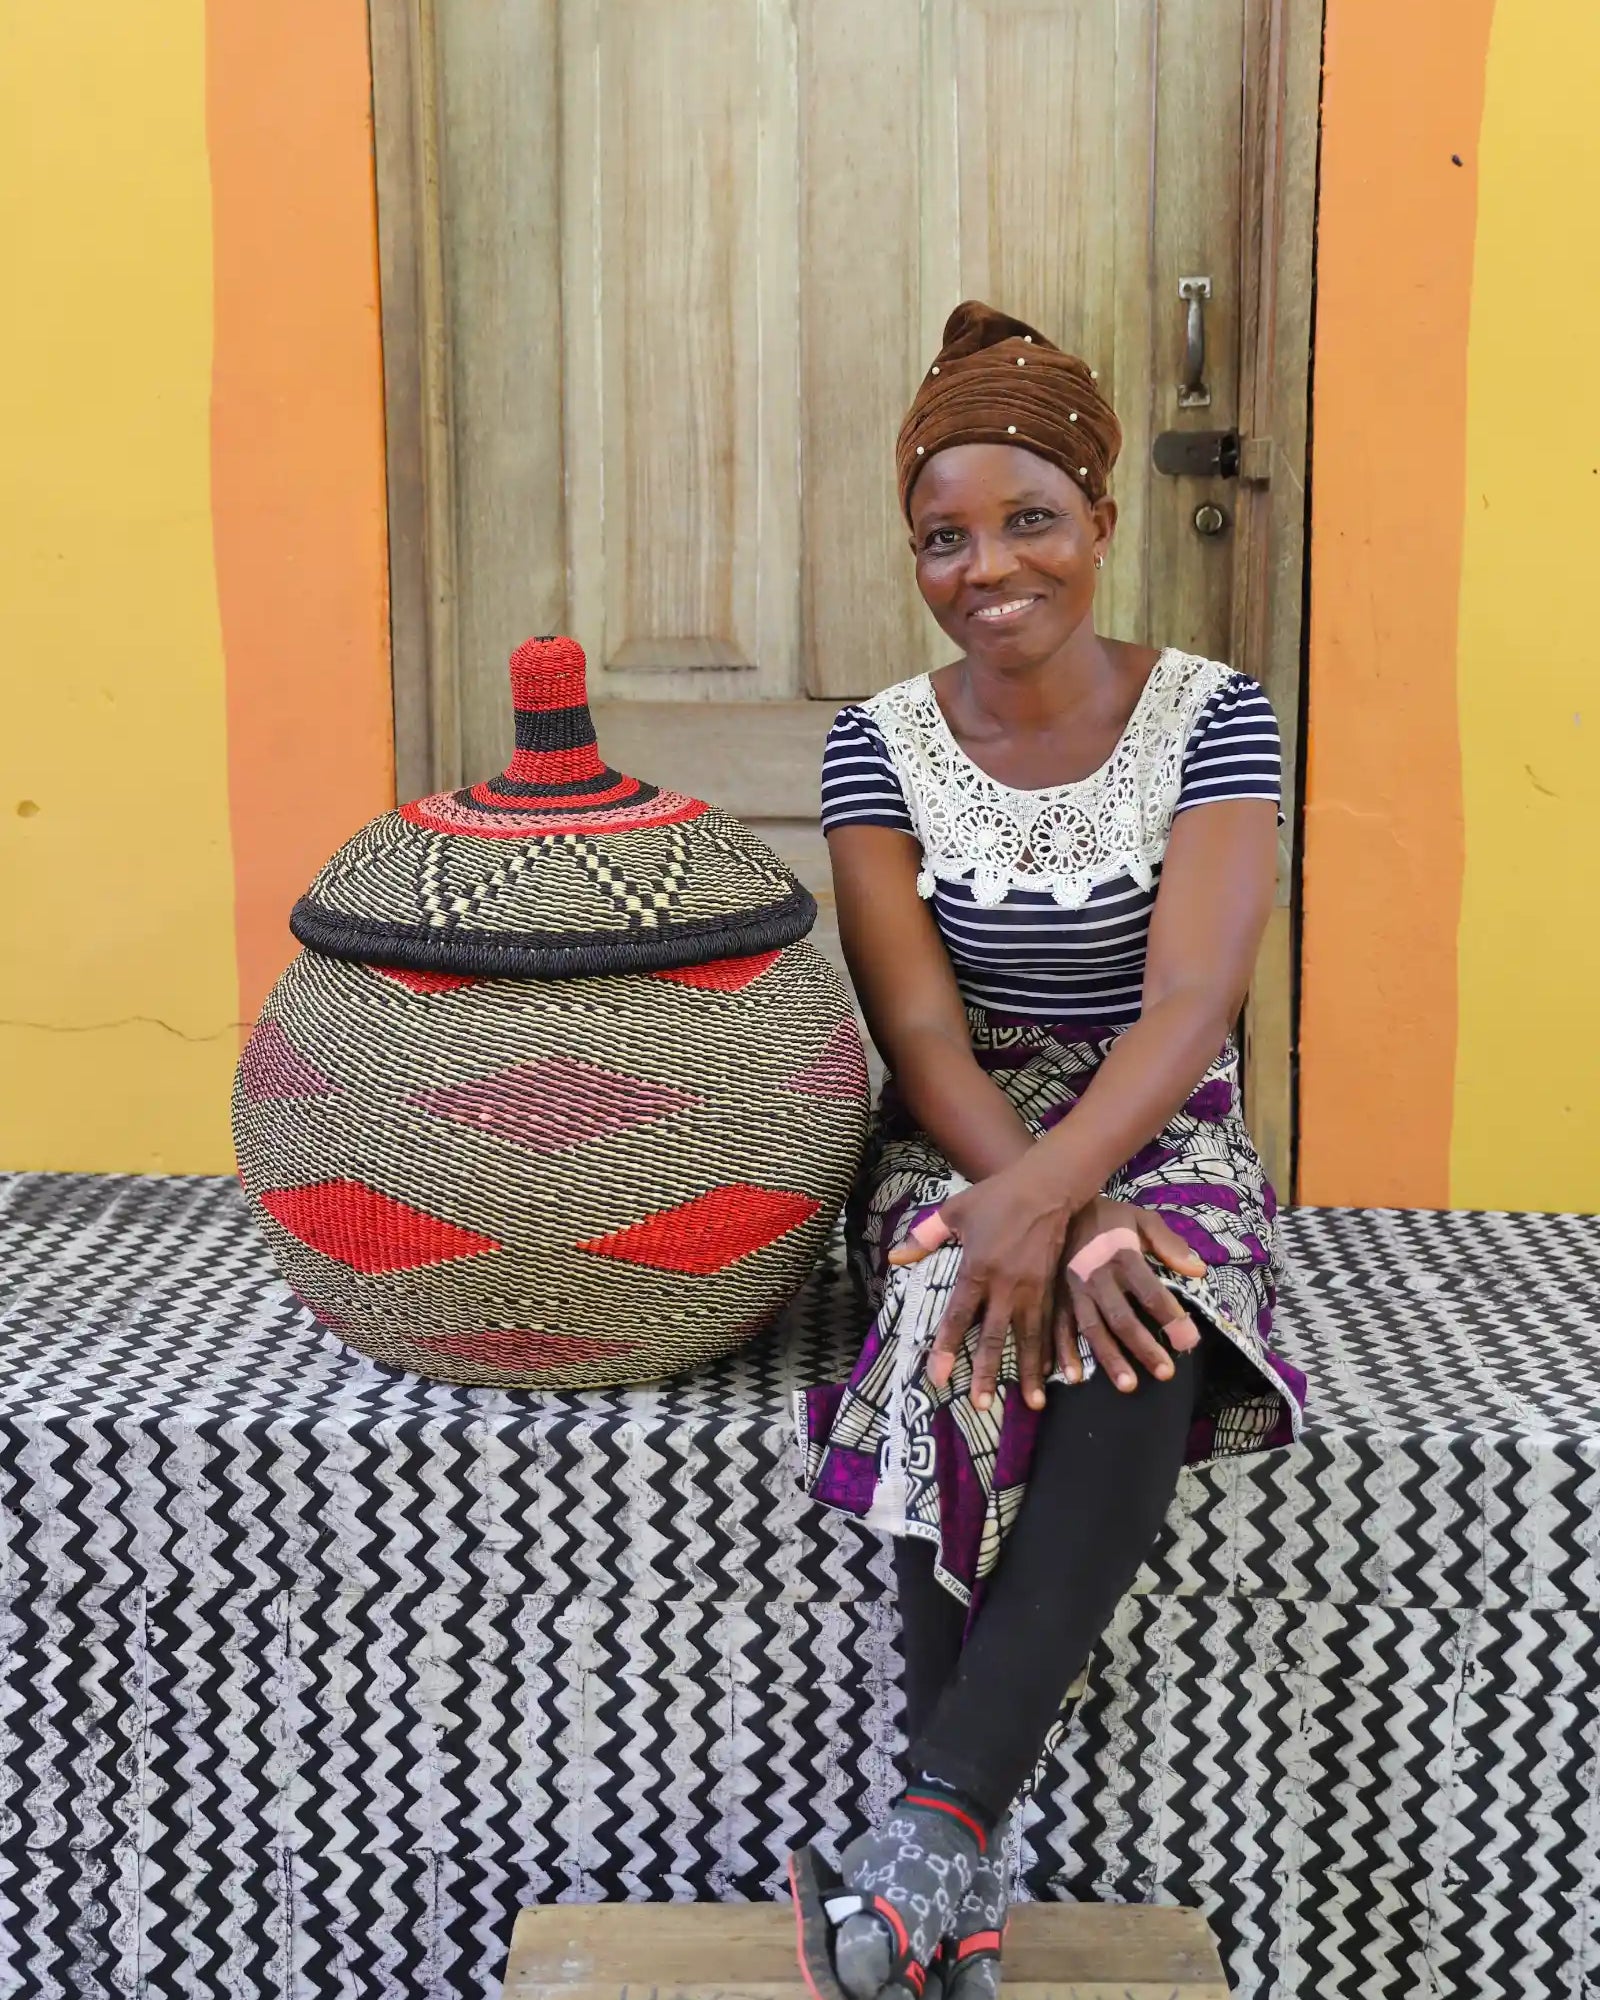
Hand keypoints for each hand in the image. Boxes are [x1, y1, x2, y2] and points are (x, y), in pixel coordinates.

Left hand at [887, 1163, 1069, 1414]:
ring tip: (1030, 1405)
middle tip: (981, 1406)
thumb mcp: (954, 1212)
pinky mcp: (1053, 1287)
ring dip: (1029, 1373)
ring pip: (1029, 1339)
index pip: (958, 1316)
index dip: (946, 1347)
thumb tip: (895, 1258)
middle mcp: (1006, 1285)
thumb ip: (923, 1238)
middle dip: (987, 1373)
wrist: (1047, 1186)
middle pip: (994, 1337)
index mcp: (977, 1269)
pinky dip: (1054, 1351)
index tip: (938, 1377)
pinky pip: (1052, 1326)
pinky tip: (1058, 1374)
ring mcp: (1033, 1288)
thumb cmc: (997, 1197)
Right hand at [1056, 1200, 1205, 1392]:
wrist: (1056, 1203)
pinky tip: (1073, 1376)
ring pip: (1091, 1328)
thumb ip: (1169, 1244)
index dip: (1170, 1317)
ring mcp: (1072, 1289)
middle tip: (1166, 1373)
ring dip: (1109, 1358)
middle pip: (1122, 1317)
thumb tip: (1199, 1271)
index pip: (1150, 1292)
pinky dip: (1063, 1352)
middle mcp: (1096, 1276)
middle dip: (1144, 1347)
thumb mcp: (1141, 1219)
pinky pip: (1058, 1326)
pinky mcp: (1054, 1295)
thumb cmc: (1107, 1217)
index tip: (1190, 1341)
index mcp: (1121, 1256)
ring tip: (1128, 1385)